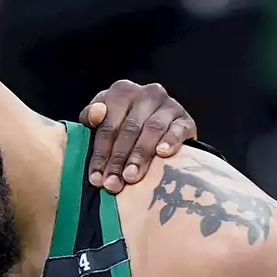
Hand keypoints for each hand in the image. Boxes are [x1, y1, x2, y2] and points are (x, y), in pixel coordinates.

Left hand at [80, 79, 196, 193]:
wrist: (161, 128)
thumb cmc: (123, 126)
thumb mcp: (103, 121)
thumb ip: (91, 117)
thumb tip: (95, 115)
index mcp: (121, 92)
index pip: (108, 125)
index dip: (100, 153)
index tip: (96, 178)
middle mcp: (146, 94)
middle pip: (129, 129)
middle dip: (119, 160)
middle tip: (113, 183)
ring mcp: (168, 105)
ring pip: (152, 130)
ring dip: (140, 156)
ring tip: (131, 177)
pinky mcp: (185, 119)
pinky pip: (178, 129)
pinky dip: (170, 141)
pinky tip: (163, 153)